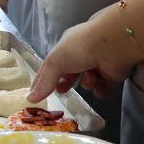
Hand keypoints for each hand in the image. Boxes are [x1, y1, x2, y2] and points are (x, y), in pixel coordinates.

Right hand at [26, 6, 142, 102]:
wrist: (113, 45)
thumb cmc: (80, 47)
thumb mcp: (55, 62)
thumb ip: (44, 82)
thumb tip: (30, 98)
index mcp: (66, 48)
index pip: (51, 66)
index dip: (43, 80)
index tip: (36, 94)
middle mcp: (82, 56)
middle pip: (70, 75)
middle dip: (66, 84)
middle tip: (63, 92)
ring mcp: (97, 65)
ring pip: (87, 84)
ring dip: (87, 83)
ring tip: (90, 76)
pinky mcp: (112, 76)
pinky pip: (102, 90)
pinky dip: (101, 89)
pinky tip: (101, 82)